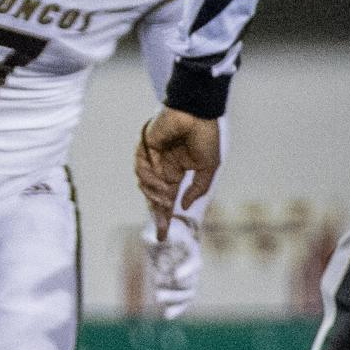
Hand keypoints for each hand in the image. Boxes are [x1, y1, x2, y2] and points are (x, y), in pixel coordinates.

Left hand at [136, 108, 220, 236]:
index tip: (162, 236)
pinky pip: (141, 169)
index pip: (167, 198)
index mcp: (177, 172)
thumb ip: (198, 188)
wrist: (198, 113)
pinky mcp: (145, 147)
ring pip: (145, 185)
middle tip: (161, 230)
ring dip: (155, 195)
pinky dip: (150, 179)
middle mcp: (163, 167)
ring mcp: (153, 158)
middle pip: (153, 196)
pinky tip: (162, 182)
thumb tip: (183, 206)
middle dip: (157, 215)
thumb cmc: (206, 136)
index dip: (164, 217)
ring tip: (166, 197)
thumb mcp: (208, 167)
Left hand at [140, 217, 201, 319]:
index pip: (194, 263)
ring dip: (174, 300)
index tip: (175, 276)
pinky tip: (167, 316)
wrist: (170, 235)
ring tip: (157, 298)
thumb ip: (154, 235)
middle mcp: (192, 268)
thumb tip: (149, 241)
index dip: (187, 270)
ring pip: (187, 294)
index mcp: (192, 252)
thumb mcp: (157, 228)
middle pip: (190, 283)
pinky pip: (182, 301)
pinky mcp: (179, 287)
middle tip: (157, 289)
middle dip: (175, 289)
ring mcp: (188, 279)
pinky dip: (176, 309)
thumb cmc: (164, 230)